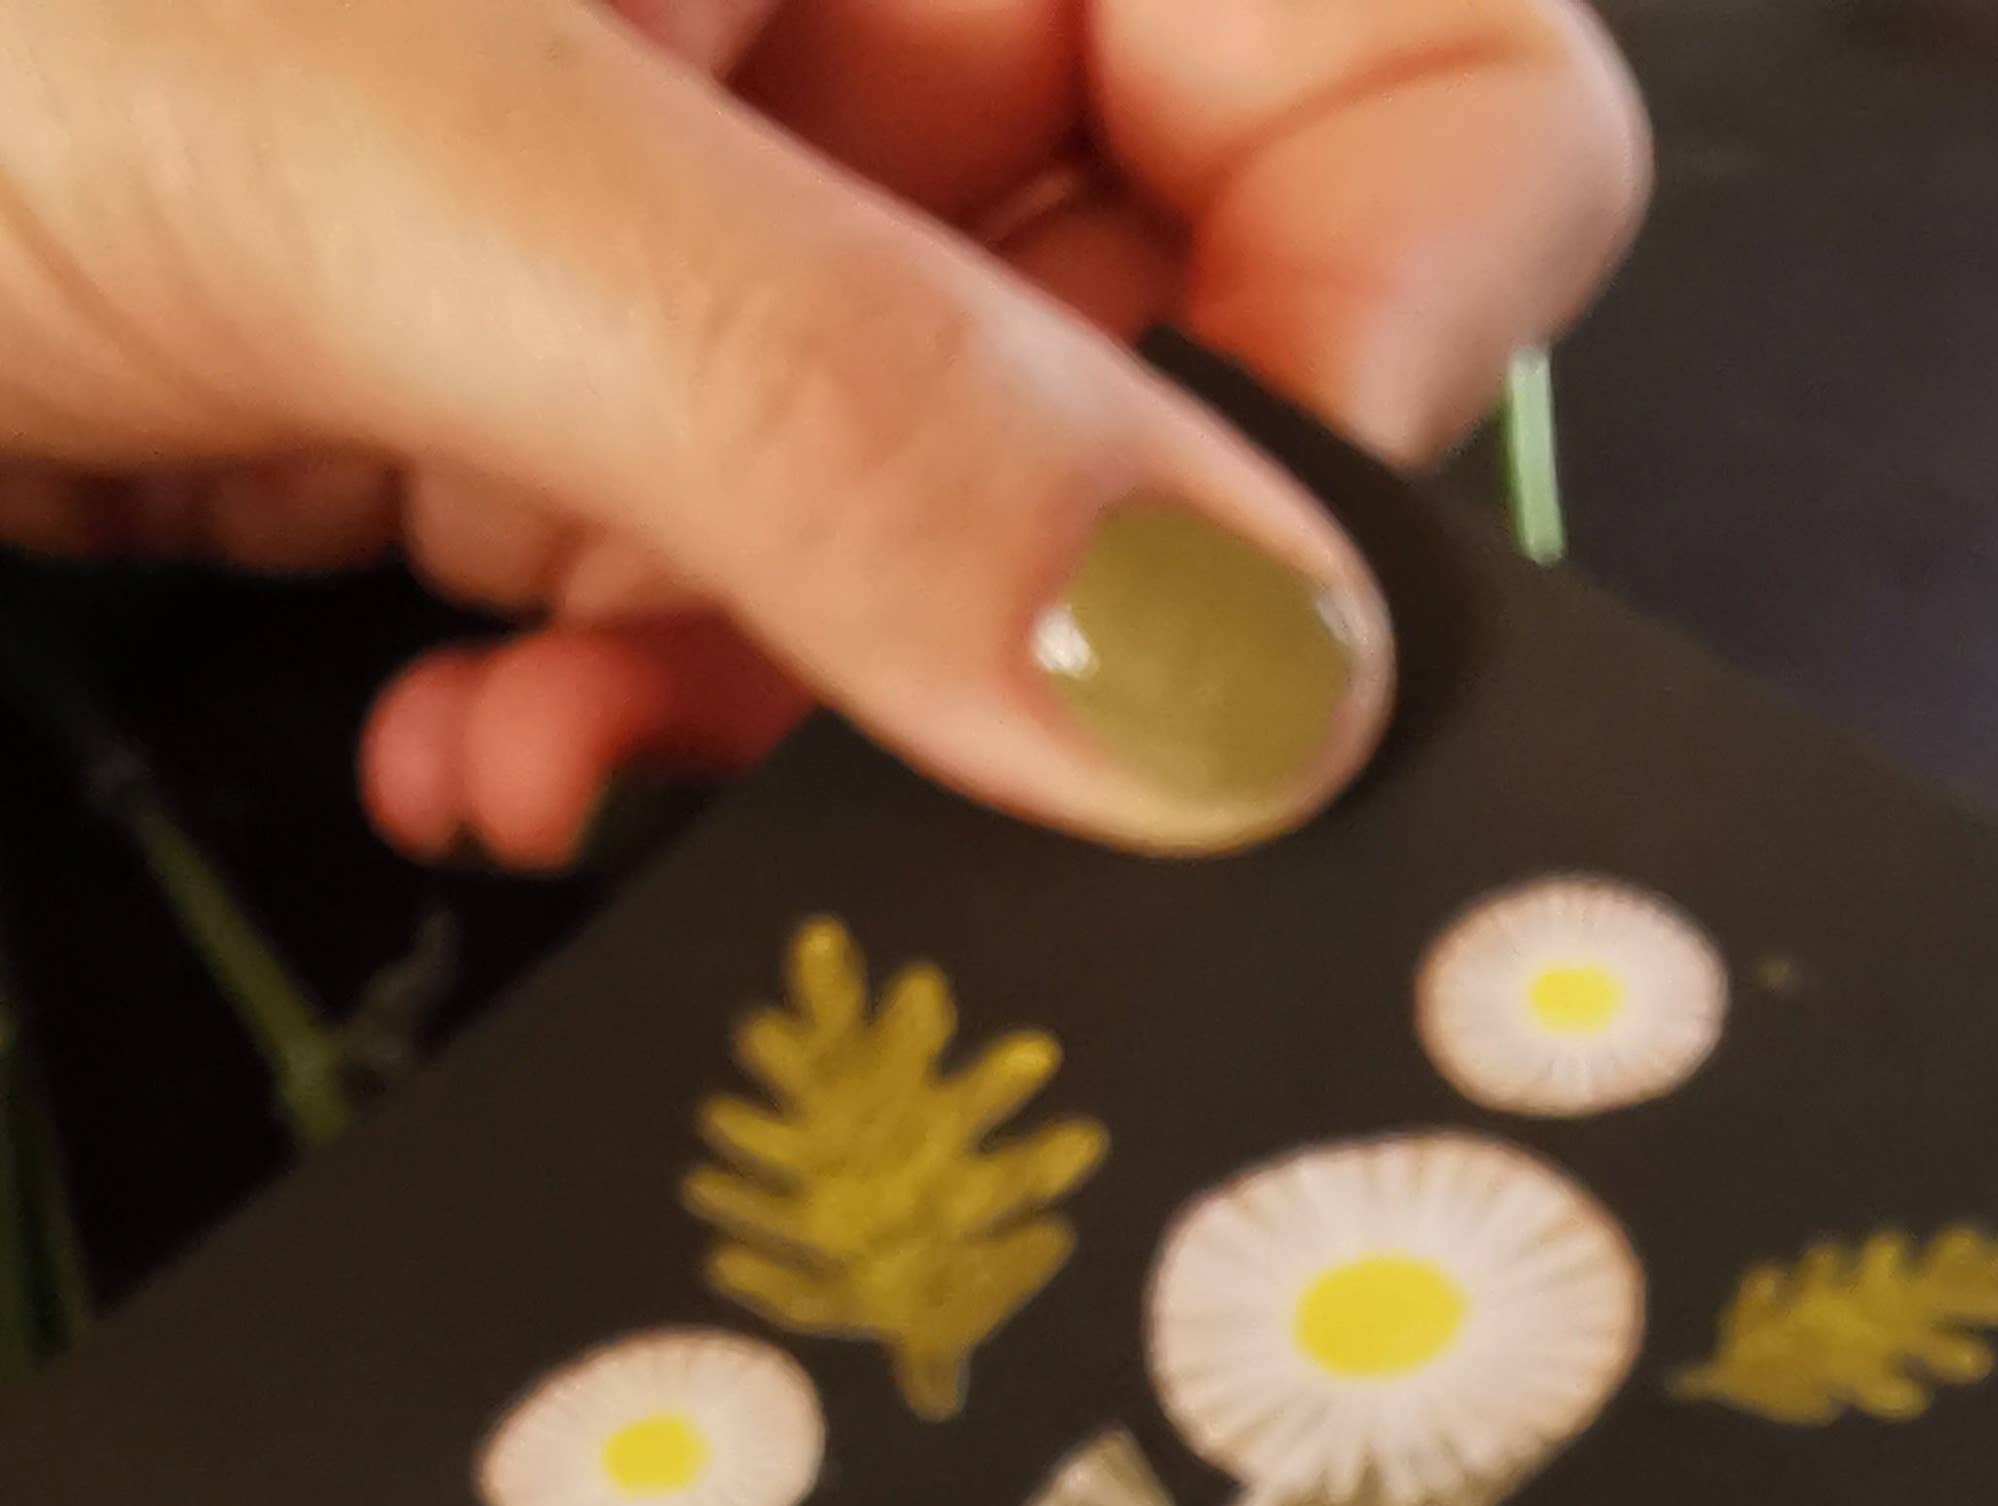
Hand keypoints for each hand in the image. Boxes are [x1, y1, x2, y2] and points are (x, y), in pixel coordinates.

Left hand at [0, 0, 1644, 865]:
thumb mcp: (370, 147)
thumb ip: (836, 413)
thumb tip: (1249, 691)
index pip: (1412, 65)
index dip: (1365, 361)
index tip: (1198, 639)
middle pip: (1186, 336)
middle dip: (1008, 597)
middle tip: (793, 720)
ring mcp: (704, 154)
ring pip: (962, 522)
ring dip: (781, 696)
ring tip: (550, 731)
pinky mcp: (548, 334)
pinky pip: (741, 576)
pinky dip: (633, 696)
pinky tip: (471, 717)